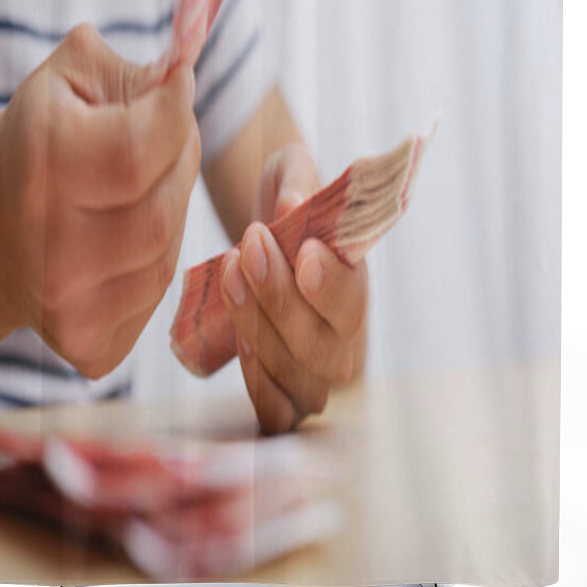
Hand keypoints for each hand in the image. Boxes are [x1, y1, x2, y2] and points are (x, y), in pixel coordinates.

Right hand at [0, 23, 199, 378]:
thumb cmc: (32, 150)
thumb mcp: (66, 86)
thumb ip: (133, 74)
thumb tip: (190, 72)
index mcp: (44, 170)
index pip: (146, 148)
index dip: (176, 112)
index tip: (178, 89)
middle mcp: (53, 251)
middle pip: (166, 209)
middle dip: (176, 167)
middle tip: (155, 146)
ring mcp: (70, 309)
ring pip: (168, 256)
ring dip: (166, 218)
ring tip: (132, 197)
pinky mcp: (91, 346)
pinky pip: (156, 297)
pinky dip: (149, 264)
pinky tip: (119, 246)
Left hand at [218, 143, 367, 434]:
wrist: (260, 234)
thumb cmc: (283, 203)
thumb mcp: (291, 173)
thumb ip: (297, 183)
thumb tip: (292, 204)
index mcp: (355, 282)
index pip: (354, 297)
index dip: (332, 284)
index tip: (305, 252)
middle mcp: (342, 334)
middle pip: (325, 347)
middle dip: (281, 301)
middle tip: (250, 246)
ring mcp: (313, 368)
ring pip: (299, 380)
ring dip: (260, 333)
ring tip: (231, 275)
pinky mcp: (282, 390)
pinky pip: (277, 412)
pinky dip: (257, 384)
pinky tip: (237, 339)